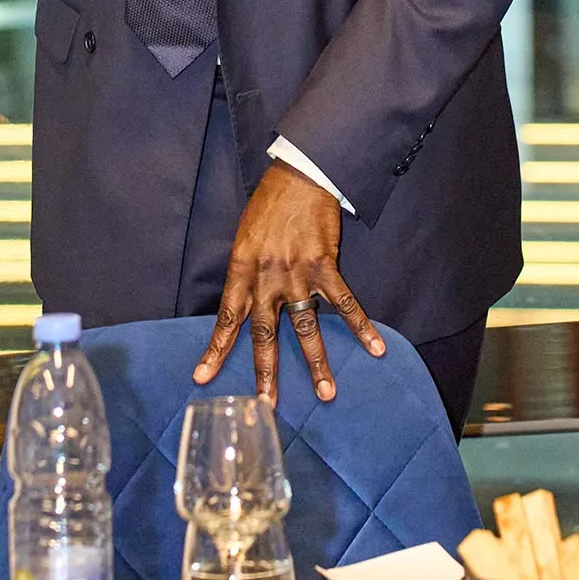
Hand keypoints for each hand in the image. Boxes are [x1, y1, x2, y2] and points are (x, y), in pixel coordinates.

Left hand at [194, 162, 385, 403]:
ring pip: (306, 327)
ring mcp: (297, 274)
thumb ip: (245, 274)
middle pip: (264, 334)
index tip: (202, 377)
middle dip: (265, 373)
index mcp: (241, 269)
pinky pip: (344, 302)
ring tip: (326, 393)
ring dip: (317, 362)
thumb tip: (244, 305)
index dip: (215, 349)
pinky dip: (362, 326)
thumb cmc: (269, 205)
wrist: (299, 173)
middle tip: (265, 406)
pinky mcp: (325, 266)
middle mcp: (267, 277)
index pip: (226, 318)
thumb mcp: (244, 238)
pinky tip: (376, 348)